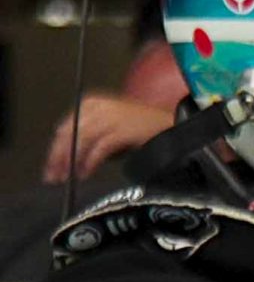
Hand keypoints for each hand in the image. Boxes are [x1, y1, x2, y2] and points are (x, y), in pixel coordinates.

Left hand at [44, 94, 178, 184]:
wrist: (174, 123)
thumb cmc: (143, 128)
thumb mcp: (111, 128)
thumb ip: (91, 139)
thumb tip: (70, 158)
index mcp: (92, 103)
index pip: (65, 127)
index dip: (56, 148)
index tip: (52, 166)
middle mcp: (97, 107)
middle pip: (69, 133)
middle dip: (59, 157)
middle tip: (54, 176)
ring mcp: (110, 117)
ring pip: (80, 141)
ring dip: (71, 161)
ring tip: (68, 177)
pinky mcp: (122, 129)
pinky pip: (98, 148)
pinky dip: (90, 162)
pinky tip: (86, 173)